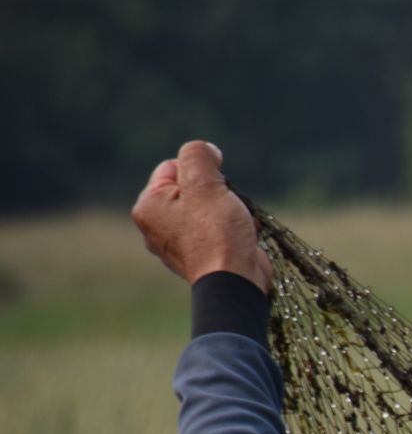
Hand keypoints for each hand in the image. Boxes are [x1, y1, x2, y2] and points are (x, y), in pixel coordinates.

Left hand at [132, 141, 272, 293]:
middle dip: (216, 192)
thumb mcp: (204, 183)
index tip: (216, 189)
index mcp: (148, 206)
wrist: (235, 282)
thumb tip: (207, 151)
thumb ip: (198, 155)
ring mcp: (177, 244)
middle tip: (226, 207)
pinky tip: (241, 236)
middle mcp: (156, 226)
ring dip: (228, 209)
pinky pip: (216, 230)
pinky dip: (231, 228)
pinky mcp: (200, 256)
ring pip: (207, 208)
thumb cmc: (217, 234)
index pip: (173, 167)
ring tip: (237, 223)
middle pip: (191, 188)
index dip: (201, 172)